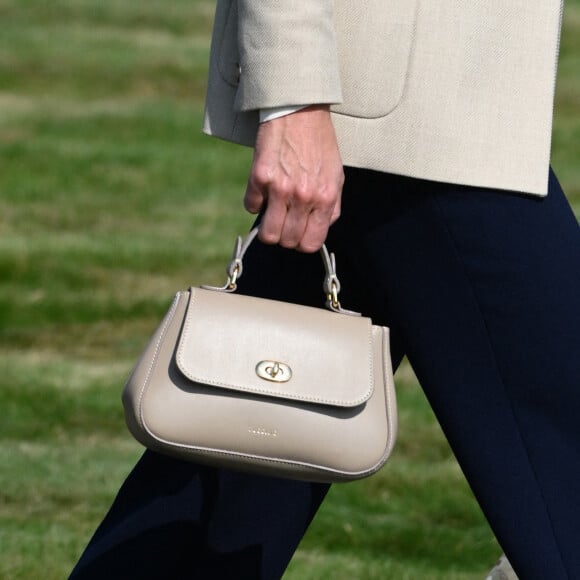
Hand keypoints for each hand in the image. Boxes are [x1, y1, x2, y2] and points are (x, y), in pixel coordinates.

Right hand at [244, 105, 343, 252]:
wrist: (299, 110)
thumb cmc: (319, 143)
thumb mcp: (336, 175)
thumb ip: (331, 206)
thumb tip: (321, 227)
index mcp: (324, 198)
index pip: (310, 243)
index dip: (302, 243)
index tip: (298, 234)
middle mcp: (303, 197)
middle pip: (287, 241)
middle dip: (284, 235)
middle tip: (284, 220)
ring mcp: (280, 188)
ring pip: (267, 233)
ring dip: (267, 226)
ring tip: (272, 212)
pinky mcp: (259, 177)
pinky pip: (251, 206)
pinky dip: (255, 201)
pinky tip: (264, 188)